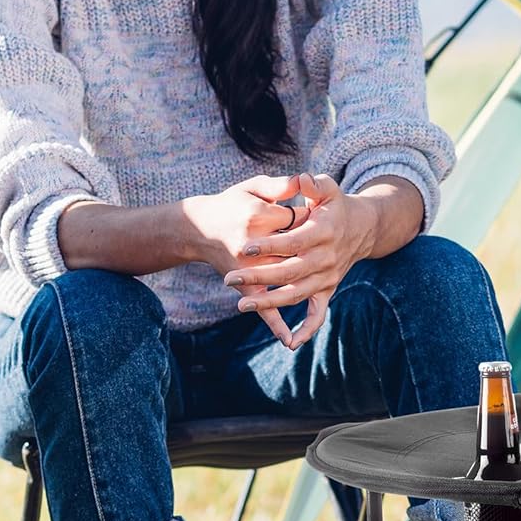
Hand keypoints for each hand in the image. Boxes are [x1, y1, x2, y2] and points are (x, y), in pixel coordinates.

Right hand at [181, 174, 306, 346]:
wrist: (199, 226)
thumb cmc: (232, 203)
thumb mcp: (253, 186)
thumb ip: (279, 184)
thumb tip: (304, 180)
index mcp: (256, 216)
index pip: (296, 219)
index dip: (310, 216)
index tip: (314, 213)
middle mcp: (251, 245)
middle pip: (294, 249)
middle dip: (308, 246)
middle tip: (317, 240)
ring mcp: (247, 269)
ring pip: (283, 278)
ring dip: (303, 278)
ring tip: (321, 275)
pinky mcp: (243, 286)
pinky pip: (263, 307)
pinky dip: (276, 323)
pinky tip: (291, 340)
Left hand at [222, 173, 370, 348]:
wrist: (363, 228)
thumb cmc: (336, 205)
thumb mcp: (328, 188)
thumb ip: (313, 184)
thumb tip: (301, 179)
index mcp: (323, 232)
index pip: (293, 242)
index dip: (269, 246)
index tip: (244, 248)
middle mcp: (327, 258)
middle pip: (289, 272)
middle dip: (258, 277)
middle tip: (229, 279)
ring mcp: (328, 277)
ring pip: (296, 294)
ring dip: (269, 302)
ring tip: (241, 304)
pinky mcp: (328, 289)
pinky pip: (319, 314)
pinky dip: (306, 330)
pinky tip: (289, 343)